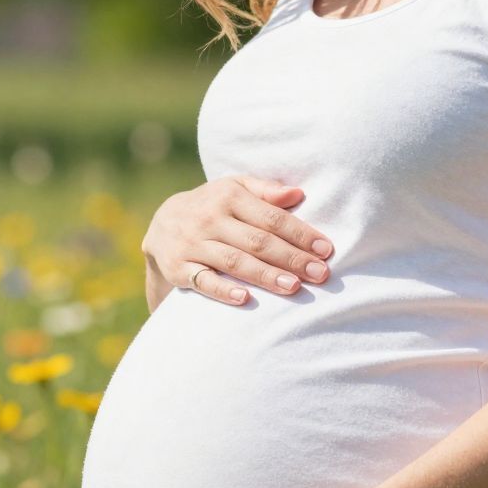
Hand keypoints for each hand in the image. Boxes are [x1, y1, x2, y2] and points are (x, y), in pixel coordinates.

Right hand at [142, 177, 333, 309]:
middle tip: (321, 273)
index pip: (271, 217)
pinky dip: (223, 291)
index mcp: (229, 196)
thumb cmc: (212, 205)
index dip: (300, 234)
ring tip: (294, 287)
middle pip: (257, 241)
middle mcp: (210, 219)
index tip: (326, 249)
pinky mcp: (180, 269)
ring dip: (266, 275)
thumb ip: (265, 190)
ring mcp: (193, 245)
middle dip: (291, 258)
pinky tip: (246, 299)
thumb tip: (297, 194)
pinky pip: (203, 281)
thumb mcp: (233, 188)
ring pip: (234, 262)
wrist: (161, 224)